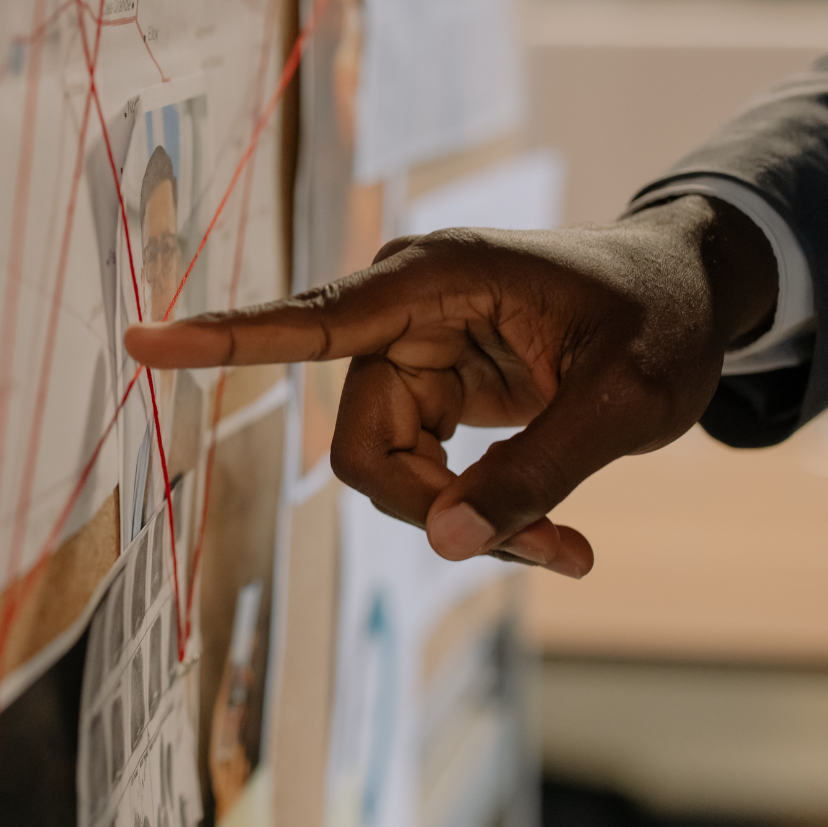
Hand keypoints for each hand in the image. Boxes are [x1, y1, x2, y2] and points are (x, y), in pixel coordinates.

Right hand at [123, 196, 778, 577]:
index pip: (312, 318)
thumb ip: (534, 475)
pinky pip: (418, 476)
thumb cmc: (660, 323)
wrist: (685, 296)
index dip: (224, 338)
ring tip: (567, 545)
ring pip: (386, 473)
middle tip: (554, 550)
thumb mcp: (625, 404)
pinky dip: (476, 516)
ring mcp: (410, 354)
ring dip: (467, 523)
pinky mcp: (427, 390)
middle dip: (440, 510)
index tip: (142, 342)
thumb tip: (443, 543)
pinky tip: (553, 536)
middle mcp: (402, 312)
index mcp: (437, 279)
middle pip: (363, 444)